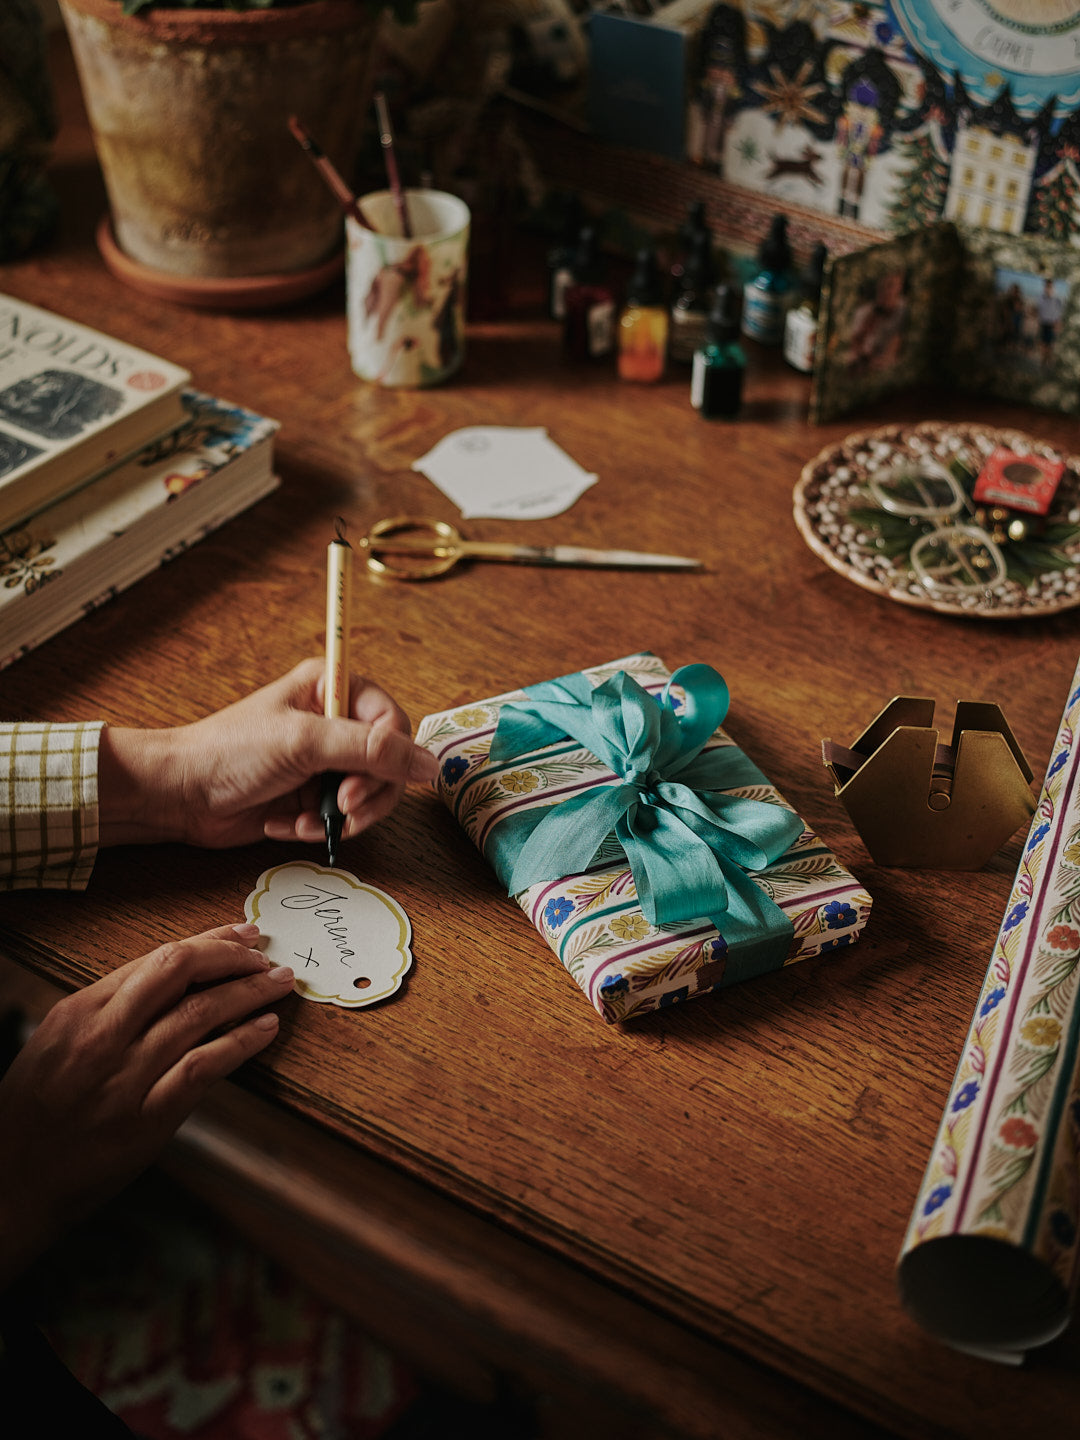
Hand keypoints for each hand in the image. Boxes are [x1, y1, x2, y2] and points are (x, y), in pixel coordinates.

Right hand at [0, 923, 289, 1289]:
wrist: (7, 1185)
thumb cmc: (32, 1115)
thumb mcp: (55, 1046)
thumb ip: (107, 1013)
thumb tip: (171, 984)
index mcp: (78, 1012)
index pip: (155, 959)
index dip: (207, 942)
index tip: (239, 935)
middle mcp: (100, 1037)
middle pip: (179, 971)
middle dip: (231, 956)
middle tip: (265, 954)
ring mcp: (123, 1077)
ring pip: (199, 1014)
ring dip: (249, 992)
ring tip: (278, 984)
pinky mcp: (145, 1119)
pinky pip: (203, 1067)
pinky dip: (241, 1042)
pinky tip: (265, 1029)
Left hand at [98, 658, 437, 848]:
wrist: (179, 795)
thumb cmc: (229, 752)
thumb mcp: (303, 742)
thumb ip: (370, 750)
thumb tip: (429, 764)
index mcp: (333, 687)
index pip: (393, 723)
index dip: (387, 759)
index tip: (356, 787)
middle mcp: (334, 721)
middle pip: (388, 764)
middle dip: (364, 795)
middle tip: (340, 809)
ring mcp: (324, 760)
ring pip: (369, 795)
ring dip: (339, 816)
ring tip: (307, 822)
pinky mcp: (312, 794)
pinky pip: (340, 817)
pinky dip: (316, 827)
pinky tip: (285, 824)